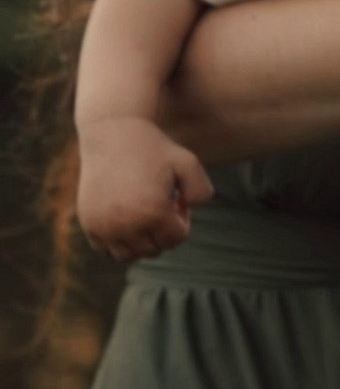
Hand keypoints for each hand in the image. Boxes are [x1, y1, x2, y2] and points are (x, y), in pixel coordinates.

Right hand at [76, 118, 213, 262]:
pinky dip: (118, 241)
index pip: (175, 239)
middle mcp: (126, 225)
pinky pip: (105, 249)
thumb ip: (202, 191)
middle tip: (163, 205)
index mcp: (153, 213)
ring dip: (141, 242)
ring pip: (128, 255)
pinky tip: (127, 217)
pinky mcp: (88, 223)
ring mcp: (103, 226)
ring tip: (146, 214)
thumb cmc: (155, 148)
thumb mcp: (188, 163)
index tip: (179, 201)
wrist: (113, 133)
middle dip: (163, 232)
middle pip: (153, 250)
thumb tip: (191, 211)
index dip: (183, 222)